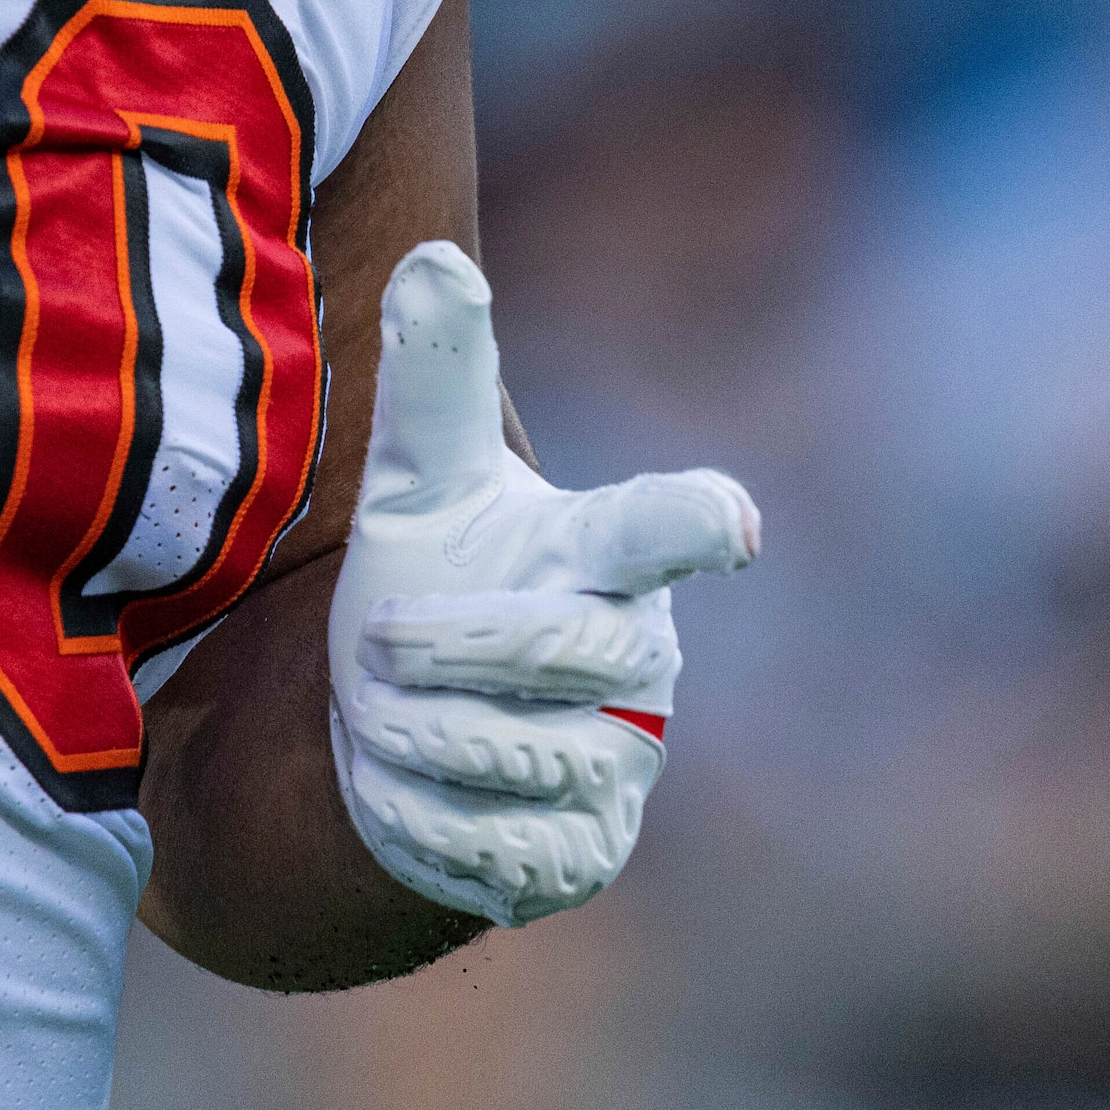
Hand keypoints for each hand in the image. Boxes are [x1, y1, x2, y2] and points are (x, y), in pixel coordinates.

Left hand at [325, 240, 758, 924]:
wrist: (402, 728)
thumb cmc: (436, 576)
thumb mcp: (420, 479)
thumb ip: (436, 377)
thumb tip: (433, 256)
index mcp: (609, 555)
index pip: (666, 528)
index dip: (698, 526)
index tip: (732, 531)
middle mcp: (640, 656)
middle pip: (567, 644)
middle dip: (454, 642)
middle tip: (377, 641)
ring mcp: (623, 760)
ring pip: (526, 753)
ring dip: (420, 733)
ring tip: (378, 711)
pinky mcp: (587, 852)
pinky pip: (501, 844)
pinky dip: (422, 817)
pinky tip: (400, 786)